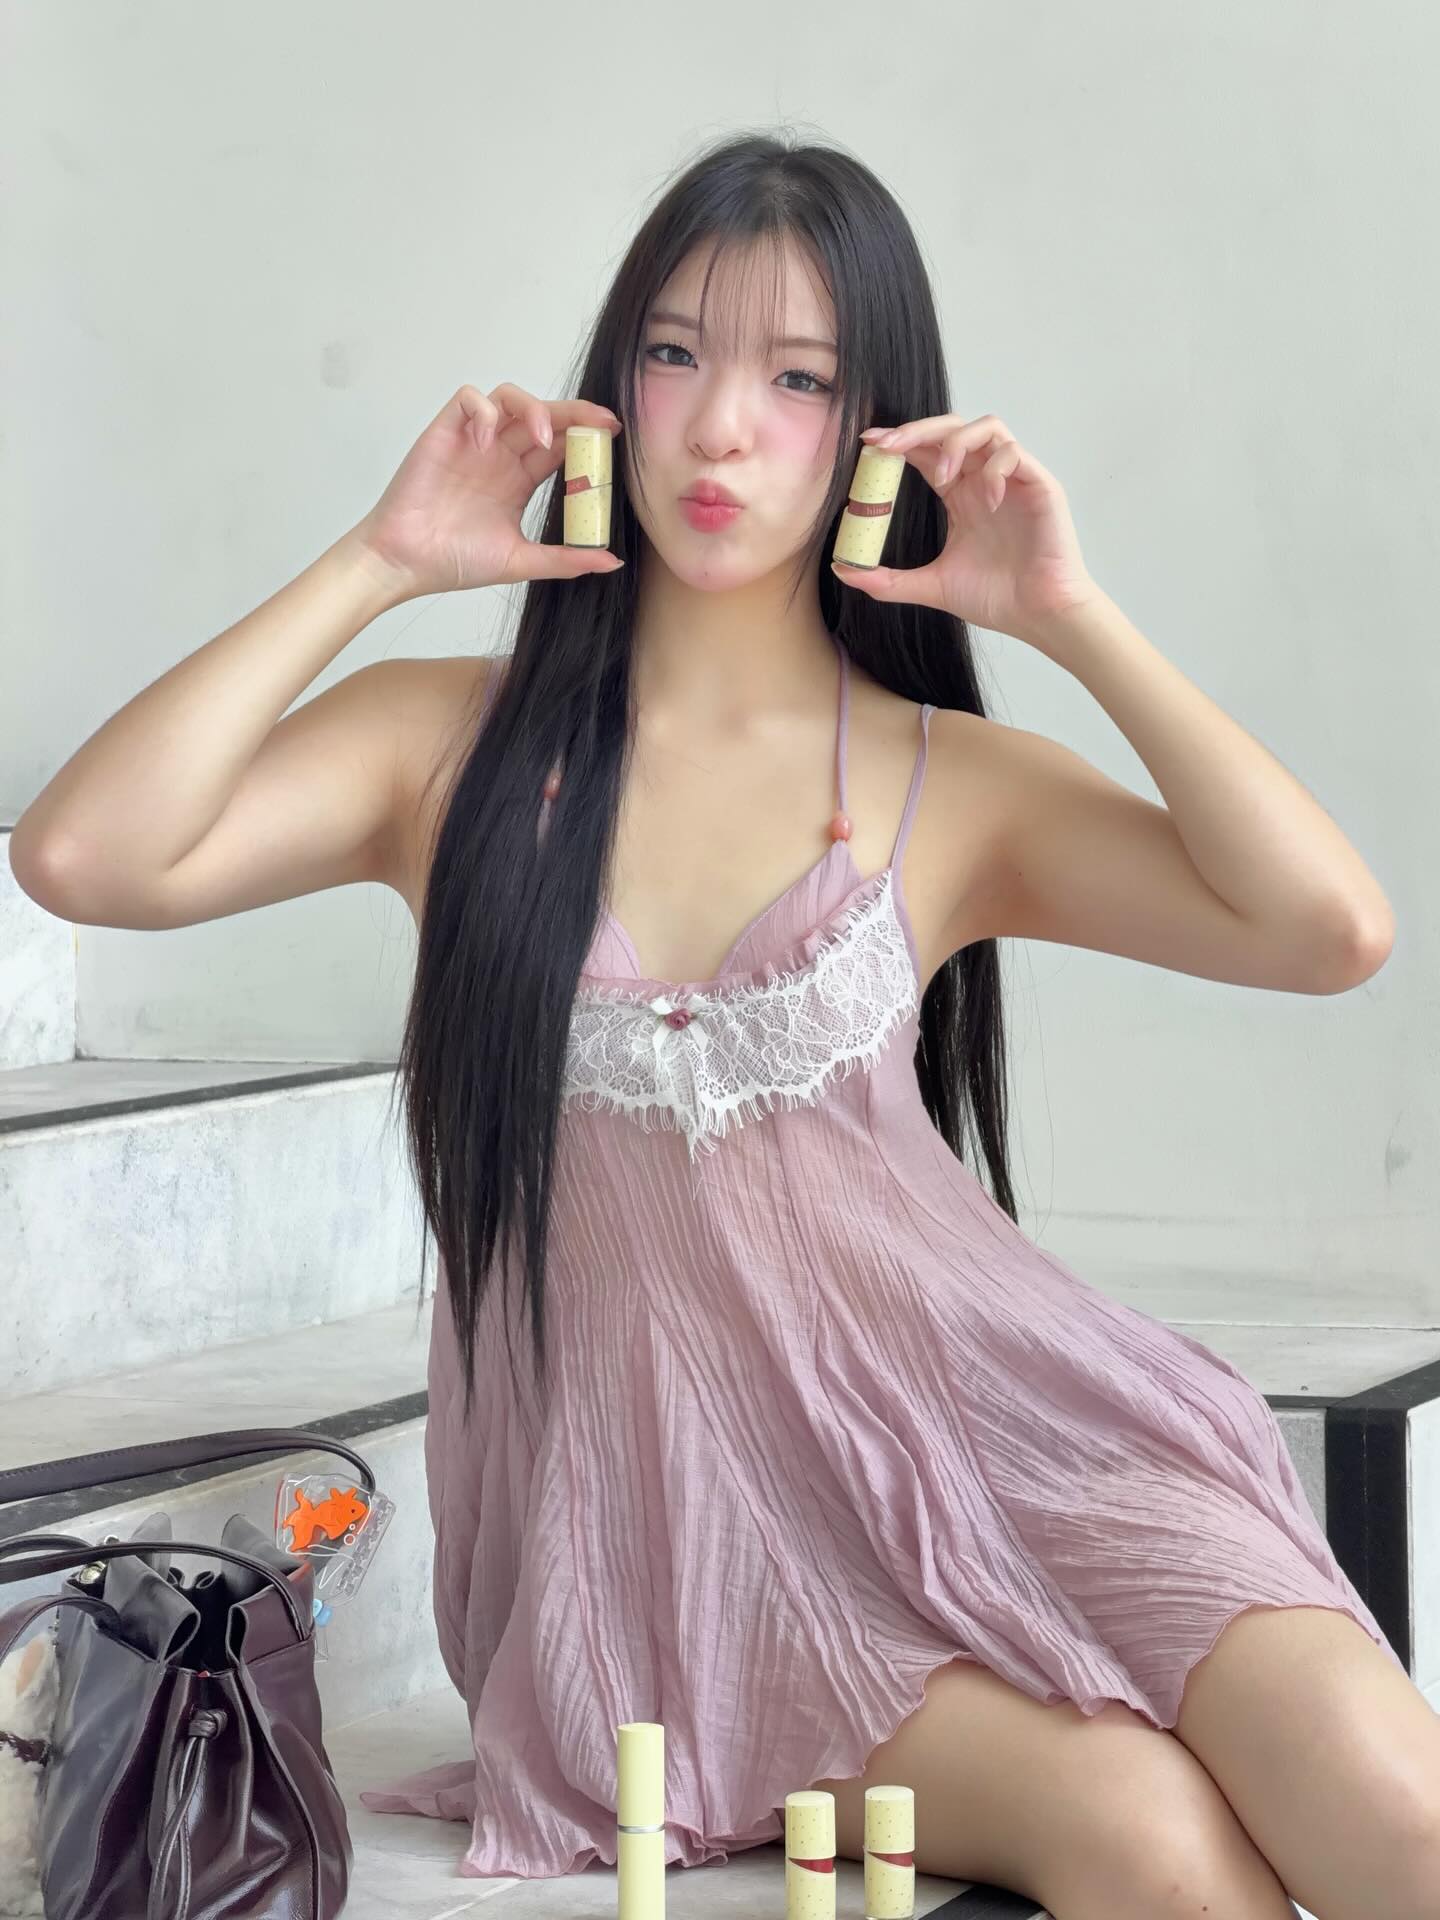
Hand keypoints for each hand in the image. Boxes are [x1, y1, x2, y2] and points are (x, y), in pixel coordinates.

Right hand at [348, 382, 624, 598]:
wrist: (406, 563)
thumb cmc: (455, 562)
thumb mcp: (521, 561)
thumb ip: (566, 559)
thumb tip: (611, 560)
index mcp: (520, 480)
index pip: (561, 446)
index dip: (587, 437)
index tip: (614, 438)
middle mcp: (500, 455)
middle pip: (544, 416)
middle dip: (574, 414)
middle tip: (600, 423)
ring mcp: (474, 442)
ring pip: (510, 398)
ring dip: (533, 408)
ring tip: (542, 436)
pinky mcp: (445, 433)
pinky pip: (468, 399)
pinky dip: (484, 409)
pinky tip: (488, 438)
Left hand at [832, 413, 1098, 641]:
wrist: (1037, 615)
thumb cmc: (996, 598)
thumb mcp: (931, 586)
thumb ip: (889, 580)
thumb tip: (844, 572)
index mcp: (960, 496)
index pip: (927, 452)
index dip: (900, 441)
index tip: (869, 442)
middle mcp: (984, 480)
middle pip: (952, 428)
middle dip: (918, 429)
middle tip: (889, 444)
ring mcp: (1013, 479)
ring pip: (987, 427)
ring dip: (956, 443)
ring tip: (941, 476)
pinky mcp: (1039, 485)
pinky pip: (1013, 453)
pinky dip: (993, 469)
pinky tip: (986, 500)